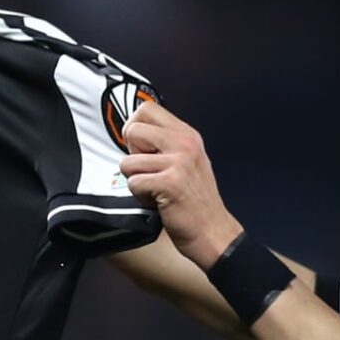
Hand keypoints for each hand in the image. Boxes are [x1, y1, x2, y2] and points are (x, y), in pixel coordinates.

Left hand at [118, 102, 245, 269]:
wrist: (212, 231)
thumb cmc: (195, 200)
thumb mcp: (187, 160)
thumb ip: (164, 143)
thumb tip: (132, 131)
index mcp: (187, 134)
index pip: (146, 108)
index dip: (135, 128)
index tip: (141, 148)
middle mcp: (184, 143)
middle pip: (132, 130)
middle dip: (131, 154)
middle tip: (149, 172)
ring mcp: (178, 162)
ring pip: (127, 161)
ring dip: (136, 180)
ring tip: (156, 189)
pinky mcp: (170, 183)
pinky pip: (133, 183)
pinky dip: (140, 196)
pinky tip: (158, 201)